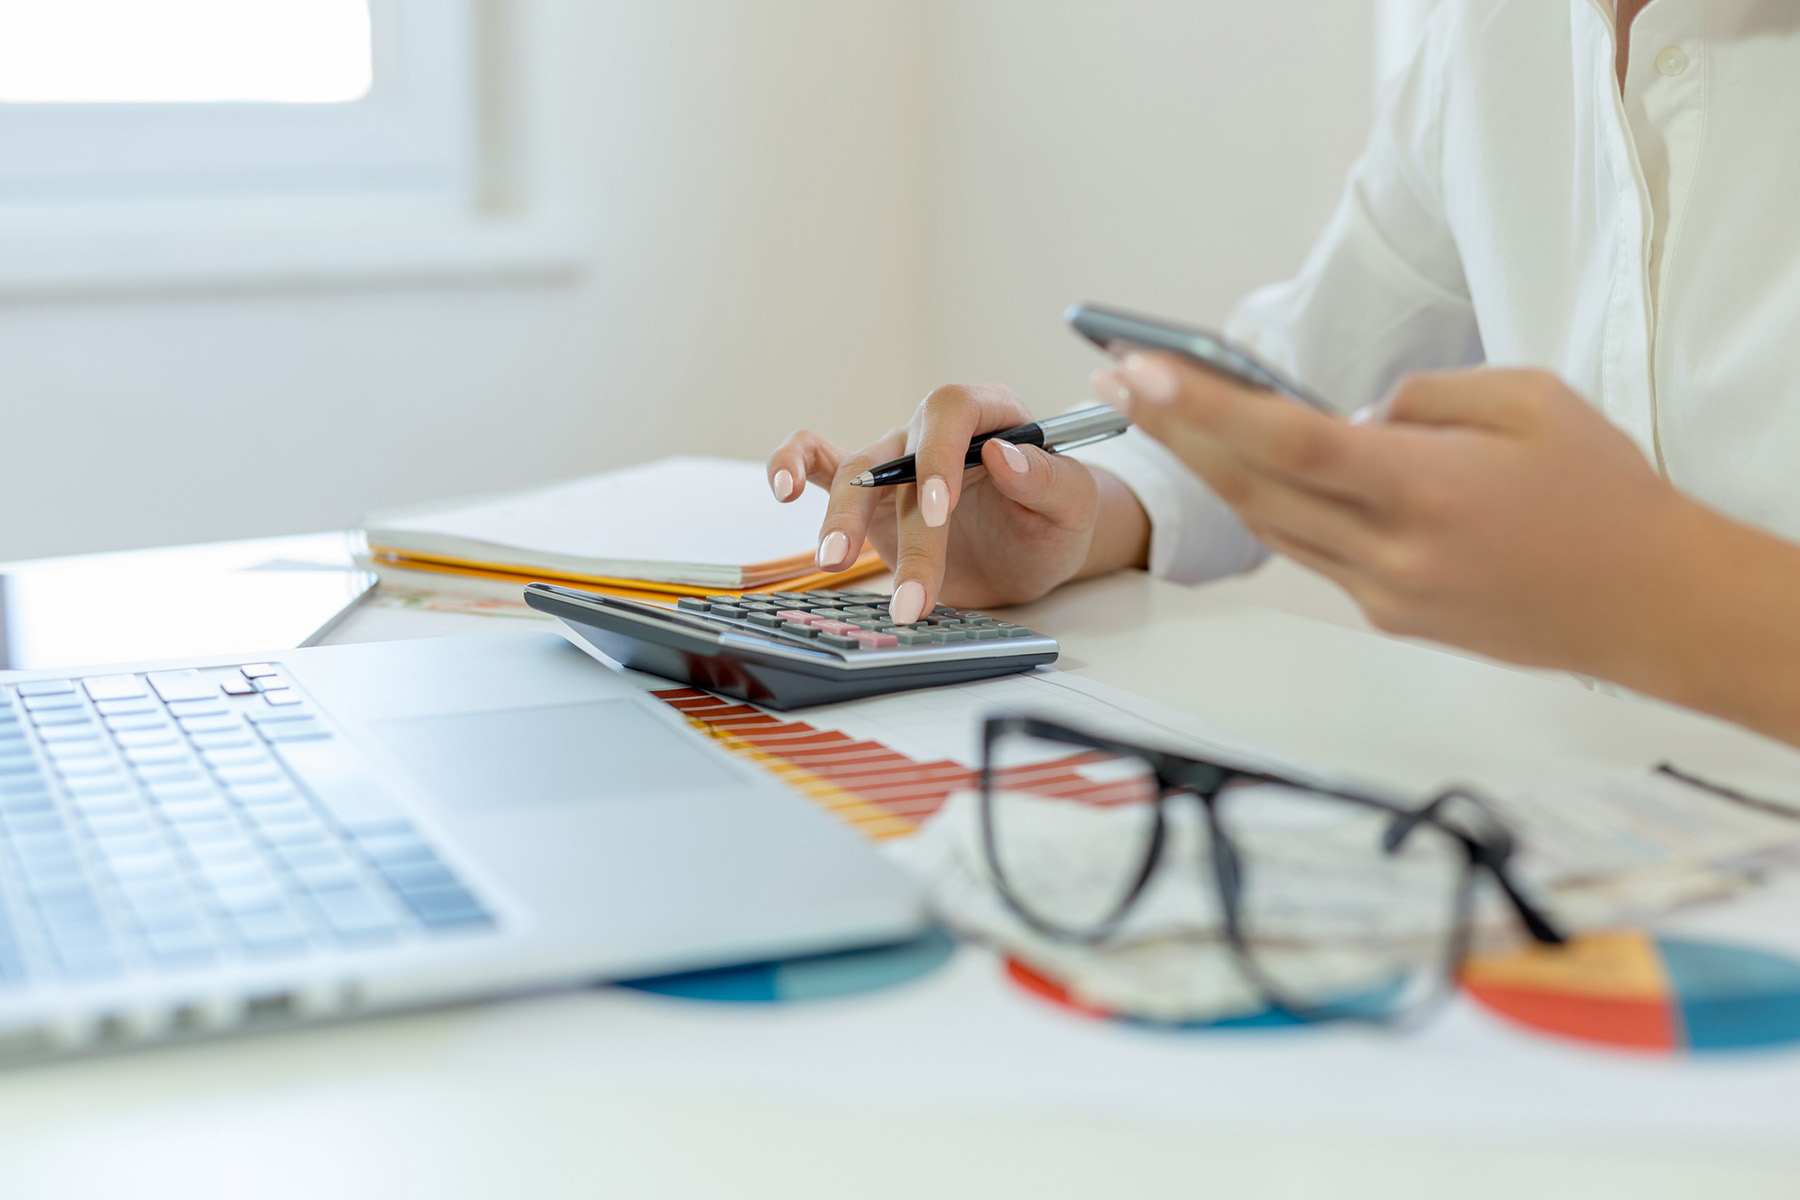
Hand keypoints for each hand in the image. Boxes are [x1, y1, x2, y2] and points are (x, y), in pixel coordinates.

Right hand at [766, 383, 1147, 623]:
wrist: (1029, 555)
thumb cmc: (1052, 523)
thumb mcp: (1073, 509)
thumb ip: (1047, 480)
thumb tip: (1003, 454)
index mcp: (990, 414)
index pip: (952, 410)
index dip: (938, 454)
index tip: (938, 510)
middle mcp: (935, 431)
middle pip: (900, 456)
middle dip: (903, 528)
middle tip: (909, 591)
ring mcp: (896, 458)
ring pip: (854, 474)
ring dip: (842, 519)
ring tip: (834, 562)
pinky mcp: (869, 493)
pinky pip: (818, 462)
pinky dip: (792, 465)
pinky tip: (783, 489)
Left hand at [1098, 358, 1694, 678]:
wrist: (1653, 606)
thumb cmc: (1604, 493)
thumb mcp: (1528, 399)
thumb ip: (1422, 397)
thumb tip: (1347, 414)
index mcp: (1427, 491)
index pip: (1291, 444)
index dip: (1206, 410)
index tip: (1143, 373)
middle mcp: (1392, 554)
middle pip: (1254, 490)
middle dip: (1174, 432)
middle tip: (1116, 380)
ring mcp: (1385, 596)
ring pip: (1270, 526)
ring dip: (1210, 470)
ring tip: (1159, 413)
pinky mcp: (1389, 617)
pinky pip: (1311, 553)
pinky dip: (1275, 505)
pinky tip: (1248, 465)